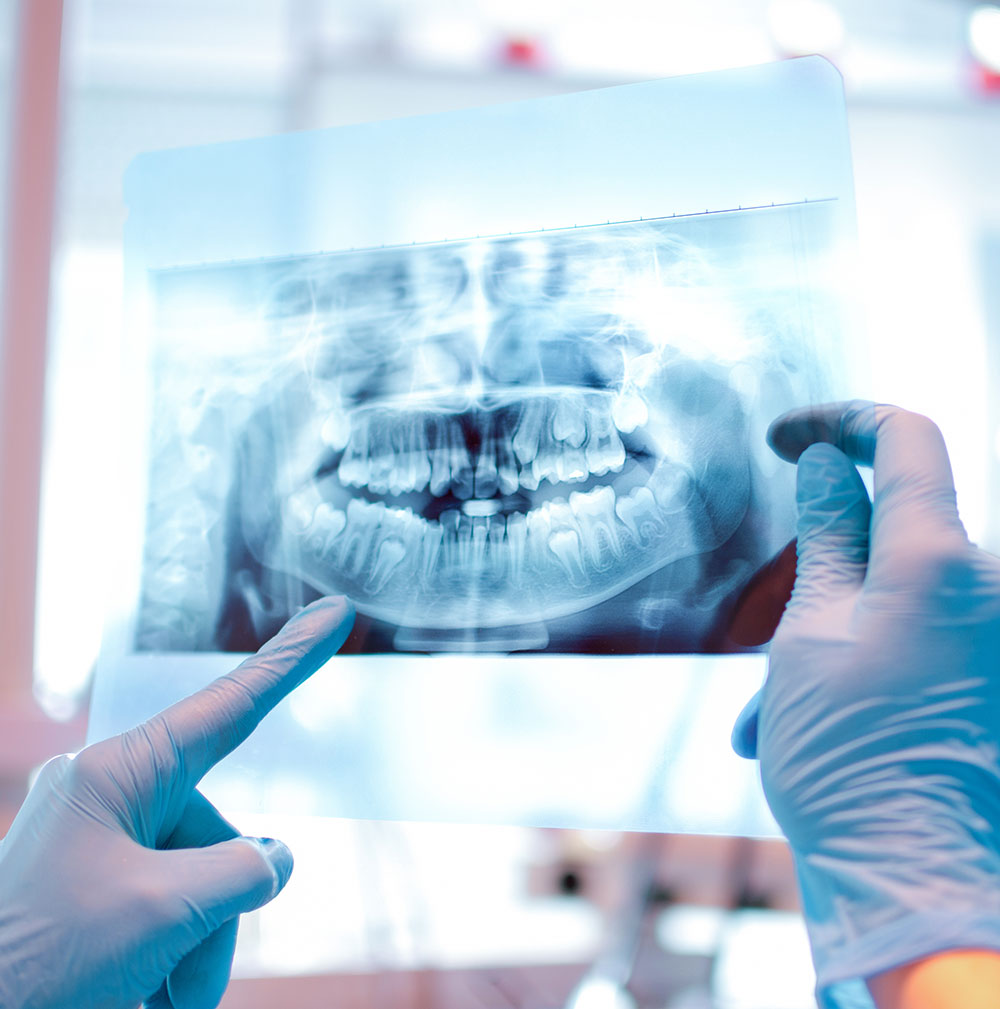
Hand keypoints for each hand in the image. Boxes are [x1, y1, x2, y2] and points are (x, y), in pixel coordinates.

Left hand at [0, 595, 353, 1008]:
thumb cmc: (34, 965)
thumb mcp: (159, 911)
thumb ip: (240, 871)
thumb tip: (273, 859)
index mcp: (115, 774)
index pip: (229, 704)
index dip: (292, 657)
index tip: (335, 614)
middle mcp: (112, 797)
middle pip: (220, 834)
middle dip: (218, 910)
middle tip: (176, 972)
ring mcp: (104, 843)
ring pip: (203, 881)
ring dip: (198, 945)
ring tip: (158, 993)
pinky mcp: (101, 885)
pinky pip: (174, 906)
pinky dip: (177, 953)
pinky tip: (149, 993)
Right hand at [731, 403, 999, 1006]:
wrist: (918, 886)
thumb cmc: (849, 758)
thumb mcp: (809, 633)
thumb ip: (828, 537)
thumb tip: (825, 466)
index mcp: (937, 560)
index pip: (904, 437)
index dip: (839, 419)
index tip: (782, 438)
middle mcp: (985, 587)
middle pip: (892, 529)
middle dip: (819, 566)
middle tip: (761, 625)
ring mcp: (988, 634)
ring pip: (892, 597)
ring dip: (826, 632)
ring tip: (769, 711)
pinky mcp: (985, 676)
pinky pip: (916, 639)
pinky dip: (857, 663)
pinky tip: (799, 731)